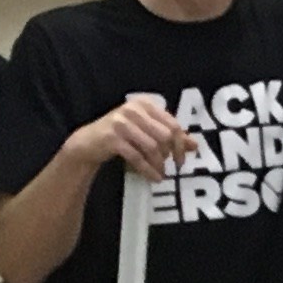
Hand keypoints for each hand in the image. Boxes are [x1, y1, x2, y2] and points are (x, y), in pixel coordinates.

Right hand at [63, 95, 189, 179]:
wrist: (88, 142)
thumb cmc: (120, 136)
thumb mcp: (145, 132)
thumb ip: (168, 135)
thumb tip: (194, 145)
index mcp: (144, 104)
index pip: (172, 124)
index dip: (181, 144)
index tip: (182, 160)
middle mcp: (133, 109)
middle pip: (164, 135)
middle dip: (170, 155)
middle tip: (171, 168)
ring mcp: (121, 122)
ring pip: (152, 147)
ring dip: (159, 164)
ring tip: (161, 174)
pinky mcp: (112, 138)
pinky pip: (137, 157)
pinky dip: (148, 170)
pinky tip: (153, 178)